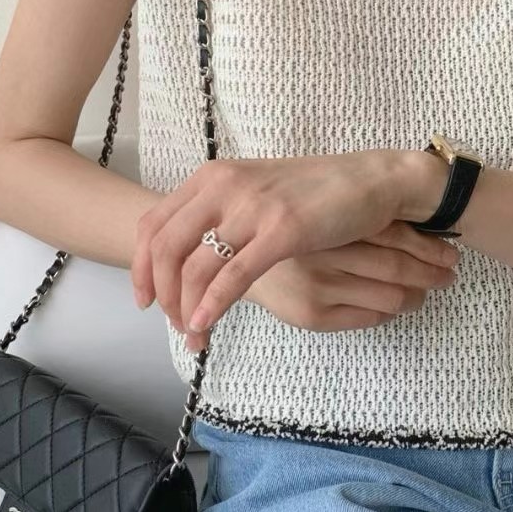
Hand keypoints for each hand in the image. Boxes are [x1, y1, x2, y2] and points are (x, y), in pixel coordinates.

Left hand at [131, 149, 428, 342]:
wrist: (372, 182)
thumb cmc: (318, 192)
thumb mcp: (257, 191)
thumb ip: (222, 211)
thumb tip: (192, 250)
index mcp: (214, 177)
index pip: (154, 224)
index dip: (140, 267)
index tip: (145, 298)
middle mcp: (225, 186)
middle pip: (164, 248)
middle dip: (162, 294)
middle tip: (171, 324)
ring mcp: (253, 207)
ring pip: (195, 266)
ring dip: (186, 308)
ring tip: (193, 335)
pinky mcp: (282, 230)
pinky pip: (233, 274)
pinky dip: (213, 304)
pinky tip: (205, 325)